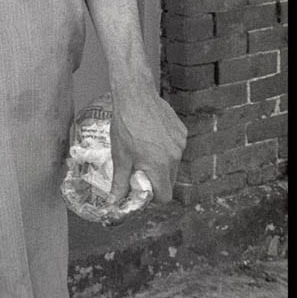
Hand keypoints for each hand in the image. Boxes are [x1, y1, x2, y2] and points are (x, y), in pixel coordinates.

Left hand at [109, 89, 187, 203]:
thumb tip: (115, 202)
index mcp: (160, 166)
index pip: (165, 196)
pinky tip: (152, 135)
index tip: (141, 187)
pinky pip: (175, 147)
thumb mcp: (119, 156)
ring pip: (172, 163)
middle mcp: (174, 156)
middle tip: (139, 167)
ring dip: (161, 162)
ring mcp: (180, 143)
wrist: (135, 94)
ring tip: (144, 148)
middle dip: (155, 178)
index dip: (152, 196)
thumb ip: (120, 182)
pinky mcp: (181, 130)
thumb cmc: (125, 124)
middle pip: (169, 180)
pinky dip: (165, 147)